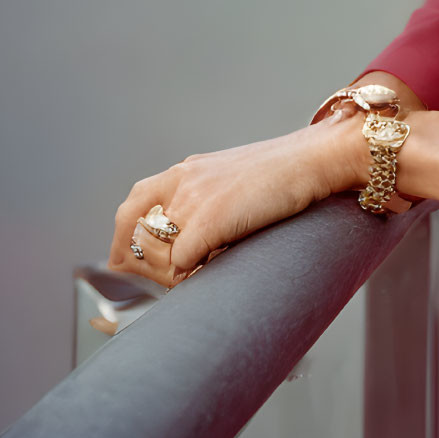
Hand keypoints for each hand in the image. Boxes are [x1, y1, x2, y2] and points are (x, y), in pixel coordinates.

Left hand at [109, 121, 372, 288]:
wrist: (313, 159)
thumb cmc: (284, 173)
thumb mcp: (231, 179)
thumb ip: (204, 201)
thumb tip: (188, 247)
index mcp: (185, 171)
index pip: (132, 207)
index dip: (125, 240)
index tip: (125, 263)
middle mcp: (182, 182)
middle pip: (137, 237)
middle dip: (148, 267)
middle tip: (172, 278)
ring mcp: (193, 201)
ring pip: (158, 256)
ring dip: (172, 274)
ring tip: (200, 272)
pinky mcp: (208, 221)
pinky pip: (181, 266)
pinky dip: (193, 276)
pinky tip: (214, 269)